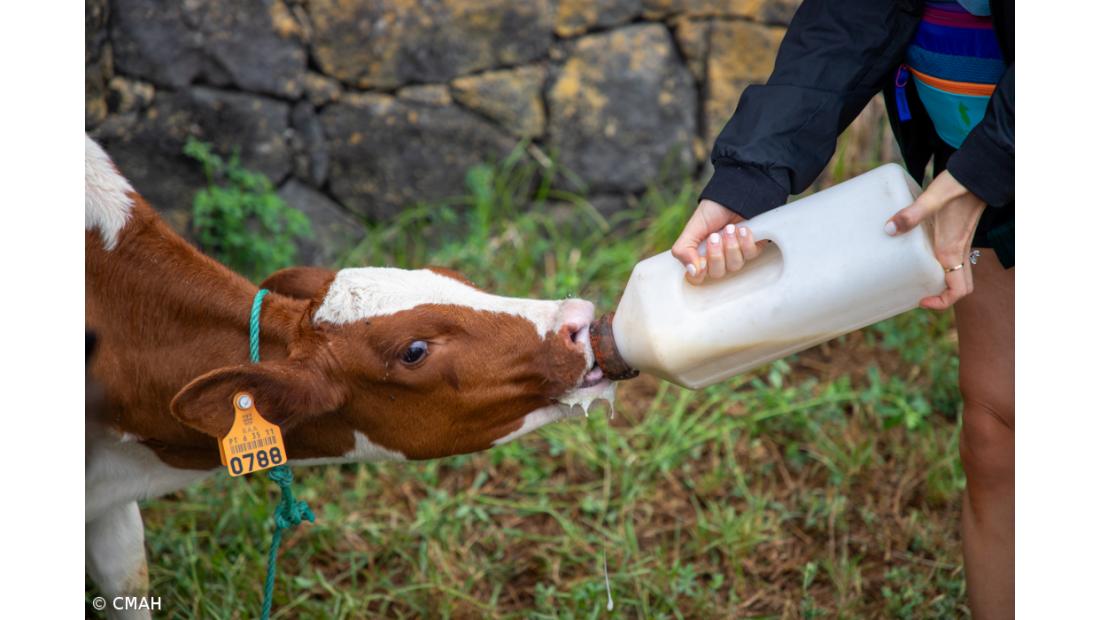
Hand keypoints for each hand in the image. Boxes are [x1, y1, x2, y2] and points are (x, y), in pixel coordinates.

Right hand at [671, 199, 764, 284]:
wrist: (735, 193)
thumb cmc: (712, 210)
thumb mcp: (692, 228)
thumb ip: (684, 250)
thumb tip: (691, 271)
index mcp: (700, 255)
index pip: (696, 278)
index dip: (699, 273)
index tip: (701, 261)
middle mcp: (718, 258)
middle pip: (717, 274)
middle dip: (716, 254)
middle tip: (715, 236)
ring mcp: (736, 254)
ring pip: (734, 266)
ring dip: (731, 246)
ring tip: (730, 228)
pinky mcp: (752, 248)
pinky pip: (751, 255)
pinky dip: (746, 241)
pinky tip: (744, 229)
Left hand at [885, 170, 985, 309]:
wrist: (979, 173)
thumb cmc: (958, 185)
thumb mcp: (932, 198)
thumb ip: (911, 214)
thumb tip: (889, 229)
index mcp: (953, 251)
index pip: (958, 291)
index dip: (941, 303)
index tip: (921, 301)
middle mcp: (959, 252)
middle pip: (959, 288)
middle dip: (941, 296)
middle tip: (917, 292)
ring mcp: (961, 244)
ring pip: (957, 275)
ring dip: (941, 282)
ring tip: (915, 277)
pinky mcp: (958, 235)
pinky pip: (953, 261)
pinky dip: (940, 267)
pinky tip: (919, 253)